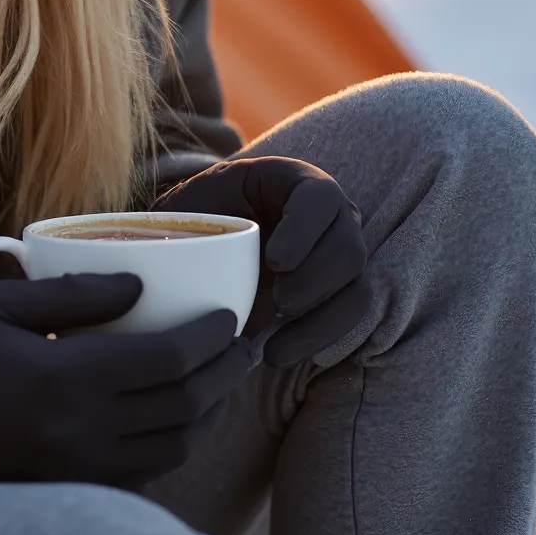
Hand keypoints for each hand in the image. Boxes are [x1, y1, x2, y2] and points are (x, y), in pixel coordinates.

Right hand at [0, 275, 250, 491]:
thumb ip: (72, 295)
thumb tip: (141, 286)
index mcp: (62, 380)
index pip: (168, 363)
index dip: (209, 337)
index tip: (227, 313)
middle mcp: (77, 435)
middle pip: (183, 408)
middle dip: (224, 373)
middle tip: (242, 343)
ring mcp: (75, 472)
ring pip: (173, 447)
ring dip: (207, 412)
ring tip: (219, 377)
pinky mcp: (68, 491)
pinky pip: (144, 473)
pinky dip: (173, 443)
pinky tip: (175, 414)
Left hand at [159, 156, 373, 368]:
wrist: (204, 242)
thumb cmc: (197, 217)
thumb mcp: (192, 205)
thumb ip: (191, 222)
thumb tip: (179, 254)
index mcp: (294, 181)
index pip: (320, 197)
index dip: (304, 229)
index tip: (274, 261)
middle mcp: (330, 216)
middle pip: (348, 247)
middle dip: (316, 280)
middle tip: (280, 303)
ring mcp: (340, 255)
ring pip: (356, 291)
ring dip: (320, 322)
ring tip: (276, 350)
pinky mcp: (338, 294)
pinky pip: (347, 320)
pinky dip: (317, 340)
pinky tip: (279, 353)